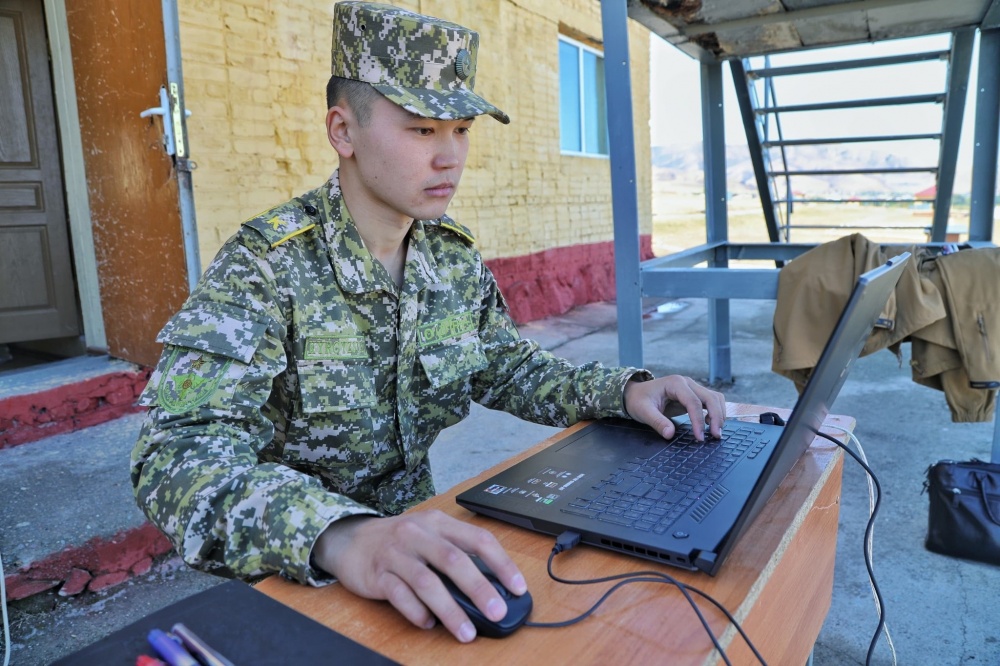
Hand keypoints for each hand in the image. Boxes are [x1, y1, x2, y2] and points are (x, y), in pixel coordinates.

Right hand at [311, 510, 526, 642]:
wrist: (349, 539)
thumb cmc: (399, 541)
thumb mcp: (429, 536)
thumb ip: (456, 553)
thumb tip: (492, 586)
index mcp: (438, 522)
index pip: (478, 539)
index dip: (502, 563)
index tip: (518, 587)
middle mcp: (418, 534)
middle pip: (454, 560)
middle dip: (479, 589)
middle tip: (497, 613)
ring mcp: (396, 553)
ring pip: (427, 582)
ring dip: (450, 610)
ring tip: (467, 632)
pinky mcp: (377, 574)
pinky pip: (400, 595)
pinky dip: (417, 612)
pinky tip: (429, 624)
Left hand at [623, 374, 725, 440]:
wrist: (635, 393)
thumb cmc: (638, 400)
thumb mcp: (643, 411)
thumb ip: (657, 422)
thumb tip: (670, 434)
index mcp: (675, 383)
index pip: (693, 402)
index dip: (698, 420)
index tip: (699, 437)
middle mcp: (687, 383)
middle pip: (710, 397)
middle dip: (716, 417)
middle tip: (715, 436)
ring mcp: (691, 387)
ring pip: (714, 398)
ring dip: (719, 414)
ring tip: (715, 432)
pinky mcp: (693, 394)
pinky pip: (711, 401)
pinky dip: (715, 411)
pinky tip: (709, 424)